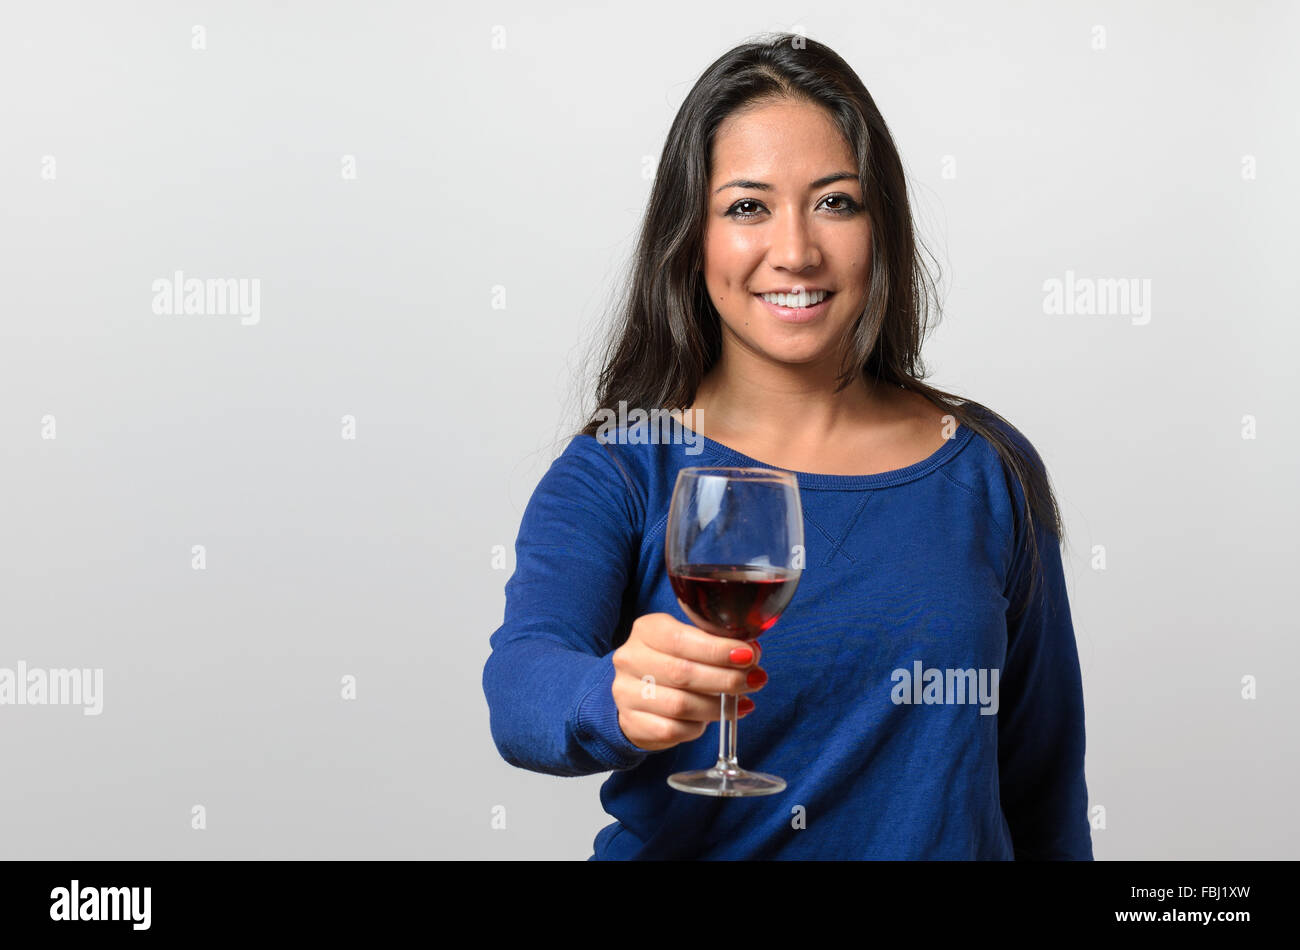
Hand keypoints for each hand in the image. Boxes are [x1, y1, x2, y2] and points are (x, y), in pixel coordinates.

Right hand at [610, 612, 766, 751]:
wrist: (636, 692)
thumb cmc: (672, 662)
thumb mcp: (688, 642)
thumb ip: (714, 644)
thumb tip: (750, 653)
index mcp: (646, 630)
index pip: (681, 639)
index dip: (717, 649)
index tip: (748, 655)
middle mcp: (630, 659)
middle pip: (682, 672)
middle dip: (726, 678)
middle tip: (754, 680)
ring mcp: (626, 693)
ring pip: (680, 705)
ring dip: (717, 706)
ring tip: (741, 703)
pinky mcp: (632, 723)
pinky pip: (673, 730)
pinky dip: (699, 727)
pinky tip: (713, 720)